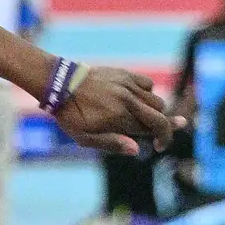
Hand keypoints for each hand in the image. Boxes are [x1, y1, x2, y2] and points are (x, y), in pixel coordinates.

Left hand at [54, 65, 178, 154]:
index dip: (162, 139)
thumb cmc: (70, 115)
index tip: (159, 146)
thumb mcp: (84, 137)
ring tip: (140, 118)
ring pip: (156, 100)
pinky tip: (135, 100)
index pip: (153, 128)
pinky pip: (148, 84)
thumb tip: (137, 150)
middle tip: (158, 136)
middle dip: (165, 128)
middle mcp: (127, 100)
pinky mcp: (124, 74)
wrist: (59, 84)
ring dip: (155, 112)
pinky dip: (147, 93)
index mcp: (119, 117)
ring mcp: (127, 85)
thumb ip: (112, 143)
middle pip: (160, 114)